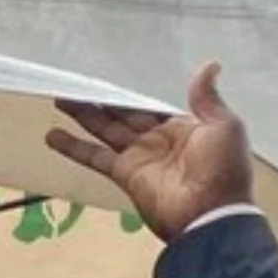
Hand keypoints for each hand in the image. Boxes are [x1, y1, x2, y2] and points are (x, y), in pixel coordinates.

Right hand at [45, 62, 254, 241]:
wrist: (210, 212)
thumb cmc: (223, 169)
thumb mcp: (224, 126)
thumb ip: (207, 98)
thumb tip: (209, 65)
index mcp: (182, 128)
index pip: (149, 107)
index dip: (129, 96)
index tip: (110, 83)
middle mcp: (157, 141)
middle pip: (121, 116)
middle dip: (101, 103)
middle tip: (78, 88)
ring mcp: (139, 158)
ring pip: (104, 131)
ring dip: (83, 117)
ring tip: (61, 100)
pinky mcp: (124, 174)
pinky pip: (95, 157)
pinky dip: (73, 147)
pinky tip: (53, 136)